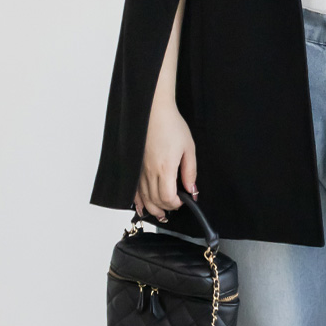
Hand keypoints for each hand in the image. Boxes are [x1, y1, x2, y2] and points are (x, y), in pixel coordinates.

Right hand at [134, 102, 198, 221]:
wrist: (153, 112)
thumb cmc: (171, 126)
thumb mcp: (189, 148)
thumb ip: (190, 172)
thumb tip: (192, 190)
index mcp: (165, 168)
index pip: (168, 198)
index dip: (177, 204)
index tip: (184, 200)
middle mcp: (149, 172)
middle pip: (156, 201)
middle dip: (167, 208)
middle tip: (175, 206)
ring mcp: (139, 170)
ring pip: (144, 198)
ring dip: (153, 209)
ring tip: (161, 214)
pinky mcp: (134, 167)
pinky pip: (133, 190)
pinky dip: (138, 201)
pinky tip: (142, 208)